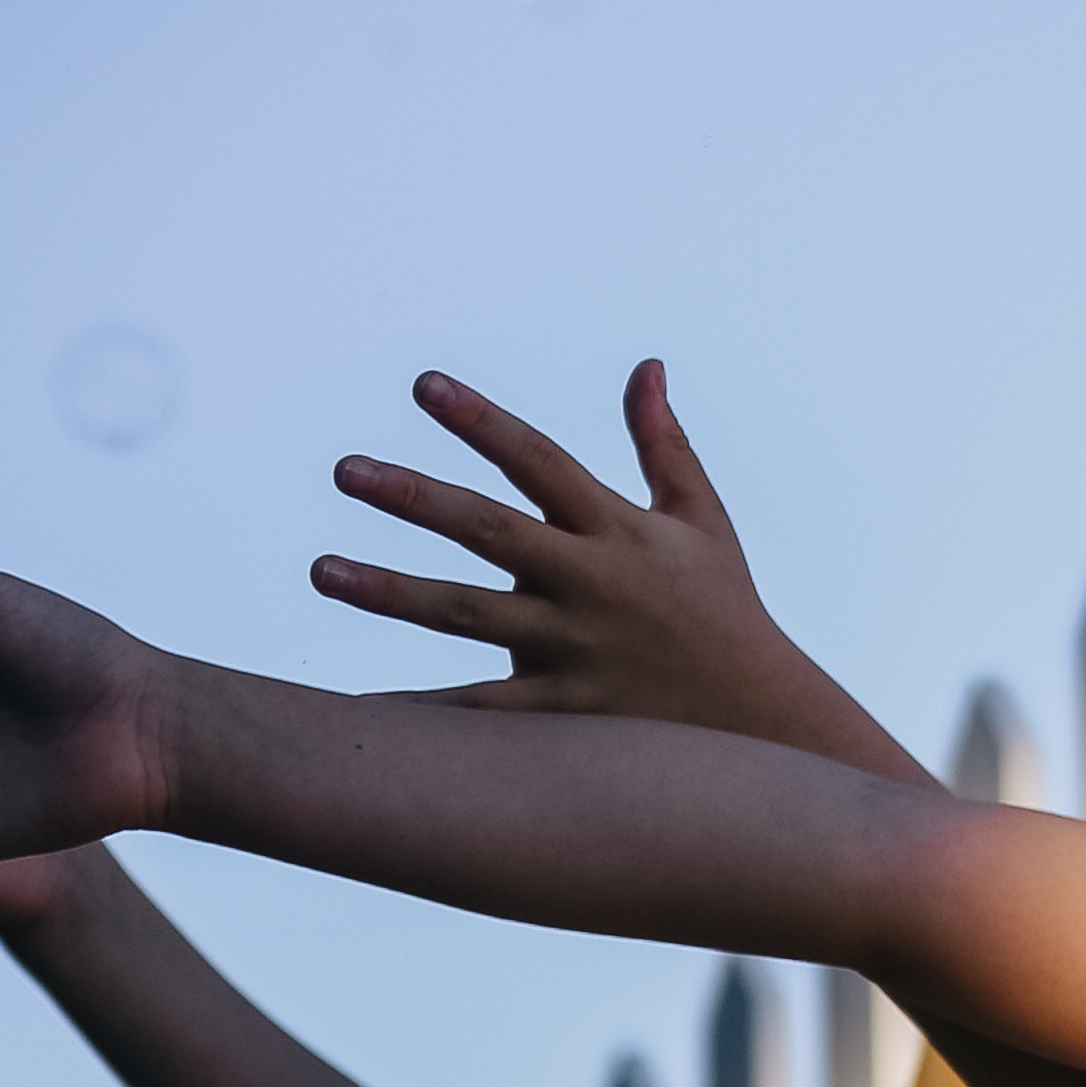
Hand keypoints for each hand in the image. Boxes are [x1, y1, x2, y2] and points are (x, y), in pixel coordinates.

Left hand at [312, 362, 923, 783]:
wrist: (765, 721)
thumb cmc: (726, 608)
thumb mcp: (701, 518)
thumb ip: (663, 442)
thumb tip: (646, 365)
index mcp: (618, 528)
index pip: (539, 461)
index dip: (482, 421)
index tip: (423, 383)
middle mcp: (591, 582)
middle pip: (488, 531)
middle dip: (415, 497)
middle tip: (344, 467)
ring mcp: (574, 649)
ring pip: (466, 615)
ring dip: (389, 591)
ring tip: (320, 570)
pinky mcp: (564, 711)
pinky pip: (480, 711)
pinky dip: (422, 712)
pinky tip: (358, 708)